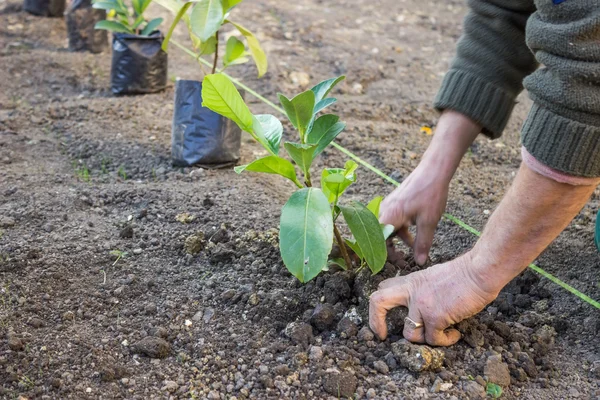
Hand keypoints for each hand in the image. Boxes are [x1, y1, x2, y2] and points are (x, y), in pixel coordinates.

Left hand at [368, 253, 498, 344]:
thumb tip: (419, 307)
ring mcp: (421, 304)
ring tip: (441, 334)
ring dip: (425, 339)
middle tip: (381, 336)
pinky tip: (455, 334)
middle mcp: (412, 292)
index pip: (384, 289)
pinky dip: (445, 341)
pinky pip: (433, 340)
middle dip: (375, 322)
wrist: (479, 272)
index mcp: (411, 281)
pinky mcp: (435, 317)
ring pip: (409, 334)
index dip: (380, 305)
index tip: (384, 318)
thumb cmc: (464, 274)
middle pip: (378, 301)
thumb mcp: (433, 276)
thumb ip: (422, 289)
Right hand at [380, 110, 481, 264]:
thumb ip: (423, 244)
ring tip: (412, 251)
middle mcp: (384, 210)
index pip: (378, 242)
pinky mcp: (395, 203)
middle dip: (389, 251)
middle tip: (402, 262)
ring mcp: (388, 205)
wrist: (434, 169)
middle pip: (380, 236)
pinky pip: (392, 221)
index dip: (383, 256)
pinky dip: (400, 231)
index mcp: (388, 216)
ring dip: (396, 241)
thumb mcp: (428, 222)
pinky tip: (414, 236)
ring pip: (387, 229)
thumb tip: (420, 262)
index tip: (393, 266)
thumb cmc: (430, 193)